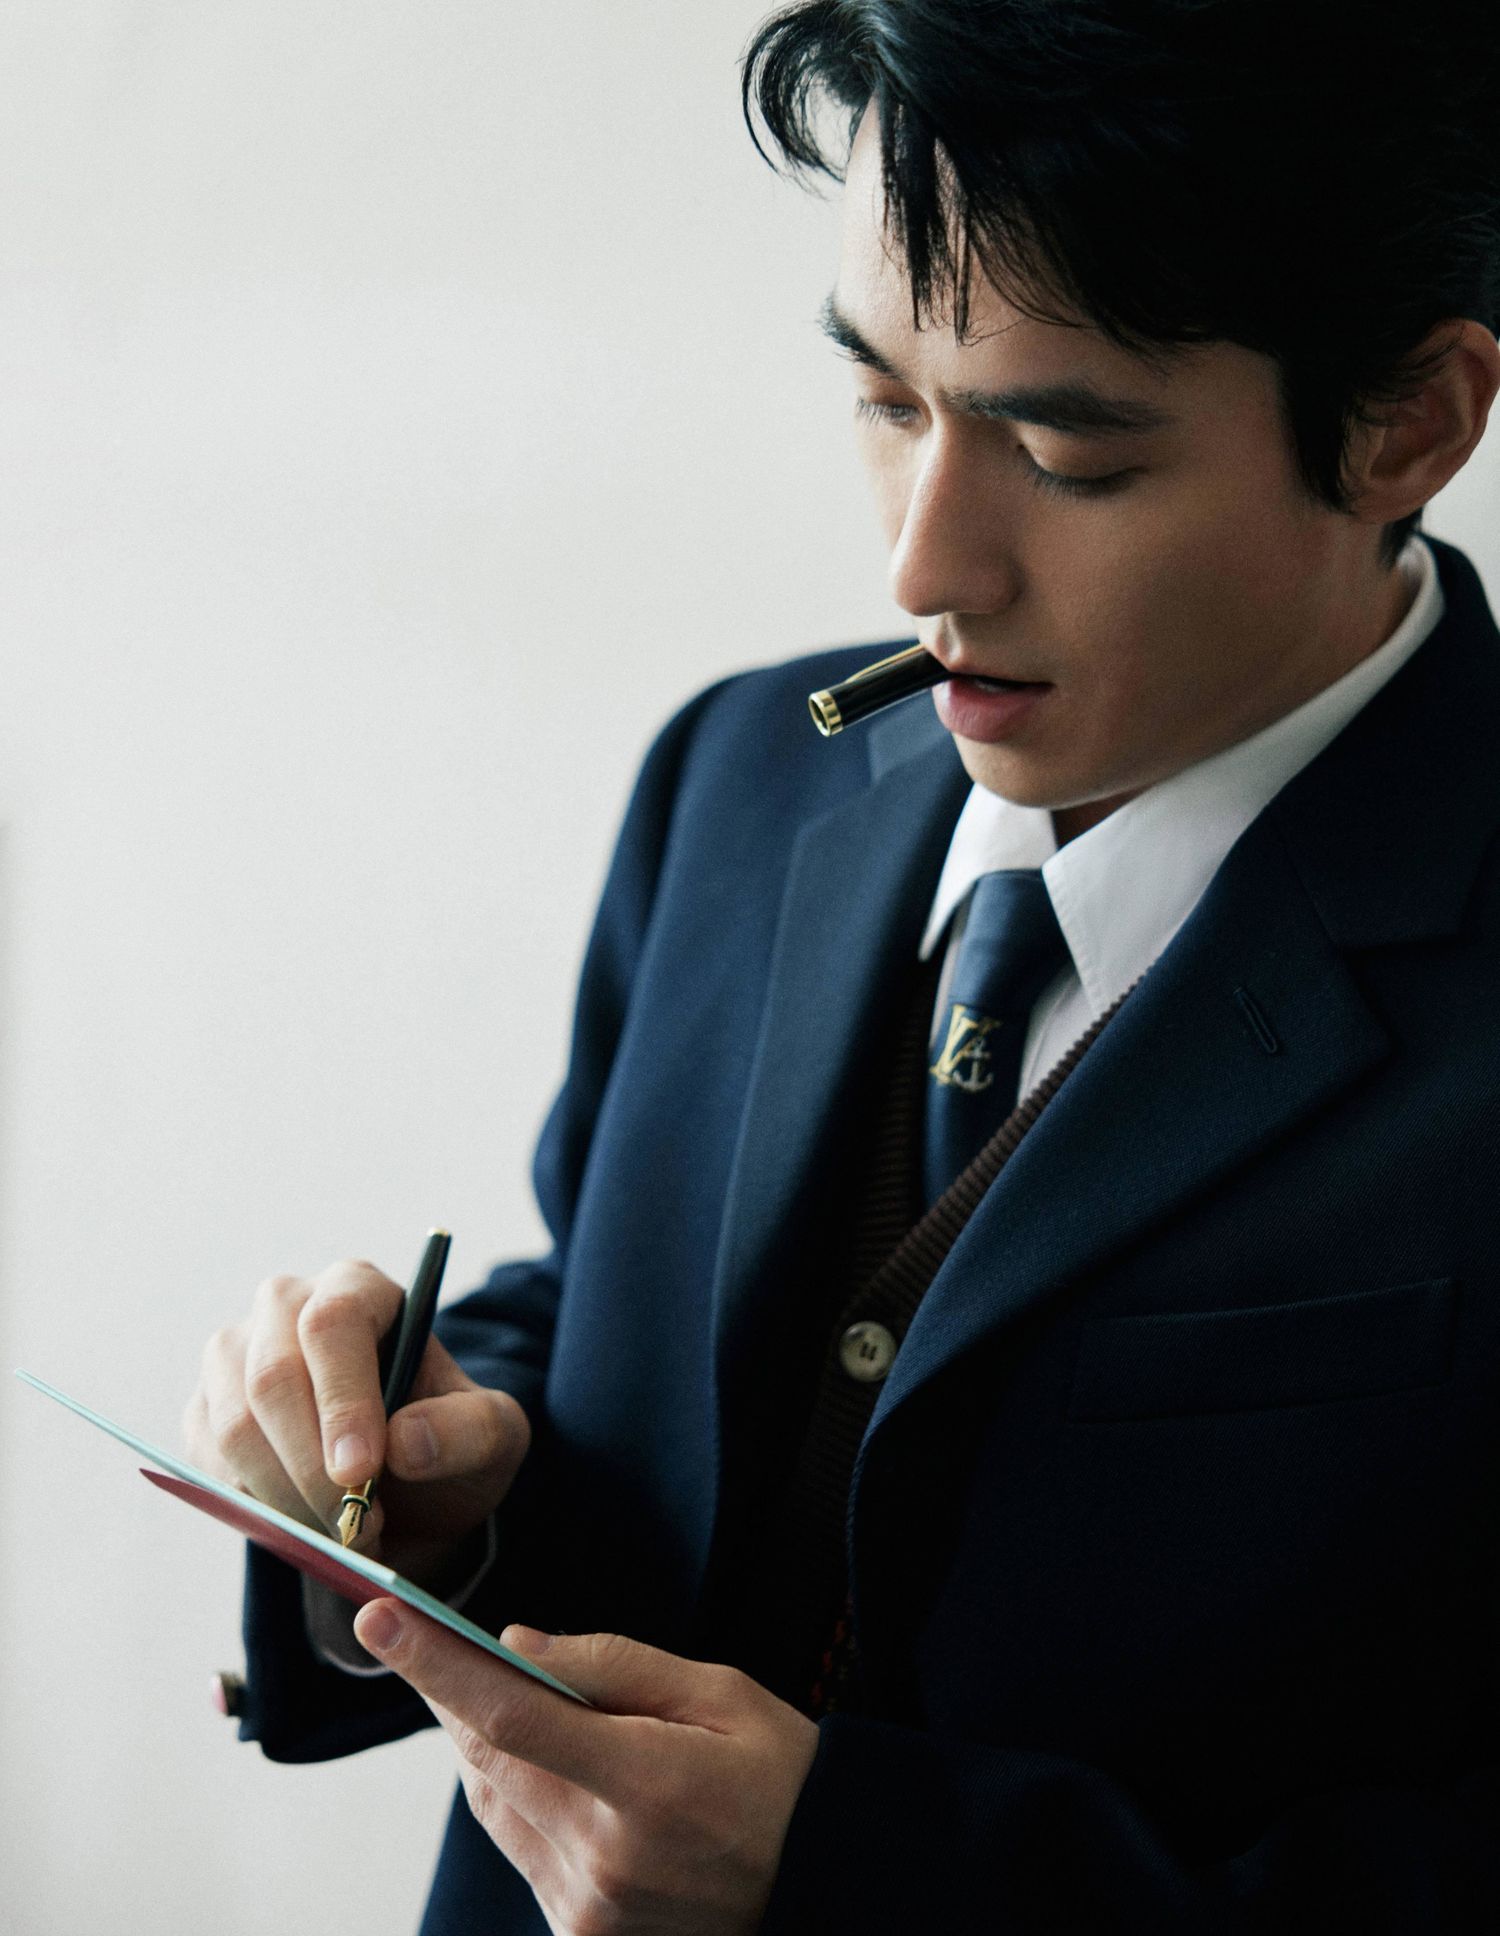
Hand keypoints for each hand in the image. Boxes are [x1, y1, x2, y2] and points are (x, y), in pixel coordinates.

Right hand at [182, 1259, 529, 1579]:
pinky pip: (209, 1463)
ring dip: (286, 1496)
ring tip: (343, 1534)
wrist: (406, 1486)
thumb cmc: (447, 1441)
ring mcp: (234, 1355)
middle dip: (312, 1466)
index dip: (341, 1399)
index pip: (332, 1323)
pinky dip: (255, 1507)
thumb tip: (407, 1443)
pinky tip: (304, 1525)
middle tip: (356, 1525)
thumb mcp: (493, 1437)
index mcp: (359, 1288)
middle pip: (272, 1376)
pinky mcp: (205, 1410)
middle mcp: (286, 1306)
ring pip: (234, 1425)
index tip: (360, 1470)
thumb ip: (469, 1431)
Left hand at [352, 1601, 820, 1935]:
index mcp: (646, 1785)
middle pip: (486, 1759)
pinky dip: (512, 1793)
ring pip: (491, 1803)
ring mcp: (588, 1909)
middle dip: (450, 1692)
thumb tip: (515, 1646)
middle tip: (424, 1632)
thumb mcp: (720, 1693)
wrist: (827, 1884)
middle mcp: (604, 1858)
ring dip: (480, 1741)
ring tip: (500, 1692)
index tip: (379, 1615)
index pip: (511, 1716)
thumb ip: (613, 1667)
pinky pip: (517, 1847)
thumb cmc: (779, 1775)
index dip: (436, 1664)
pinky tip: (546, 1762)